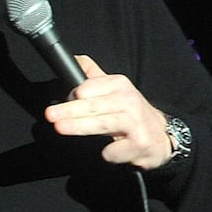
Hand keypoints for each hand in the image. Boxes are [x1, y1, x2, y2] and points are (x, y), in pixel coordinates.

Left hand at [43, 55, 173, 170]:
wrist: (160, 137)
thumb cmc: (131, 113)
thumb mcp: (115, 90)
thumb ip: (93, 76)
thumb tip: (75, 59)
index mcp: (119, 84)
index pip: (91, 87)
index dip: (75, 94)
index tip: (65, 100)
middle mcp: (129, 100)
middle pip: (94, 106)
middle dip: (70, 110)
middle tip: (50, 114)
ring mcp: (136, 122)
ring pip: (103, 124)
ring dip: (80, 126)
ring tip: (60, 128)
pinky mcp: (139, 143)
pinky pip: (114, 149)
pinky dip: (107, 152)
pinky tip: (108, 151)